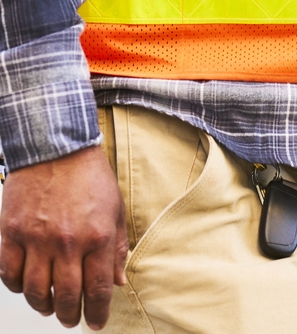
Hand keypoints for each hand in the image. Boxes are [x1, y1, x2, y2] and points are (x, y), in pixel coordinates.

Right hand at [0, 146, 127, 329]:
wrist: (57, 150)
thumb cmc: (90, 178)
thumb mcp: (115, 212)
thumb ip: (117, 250)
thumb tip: (117, 282)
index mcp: (98, 238)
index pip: (97, 289)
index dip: (96, 312)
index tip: (96, 322)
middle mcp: (68, 242)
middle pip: (66, 296)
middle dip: (71, 315)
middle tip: (72, 319)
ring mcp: (36, 239)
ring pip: (35, 290)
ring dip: (44, 305)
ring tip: (50, 306)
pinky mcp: (11, 232)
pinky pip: (9, 272)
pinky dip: (17, 286)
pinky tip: (26, 286)